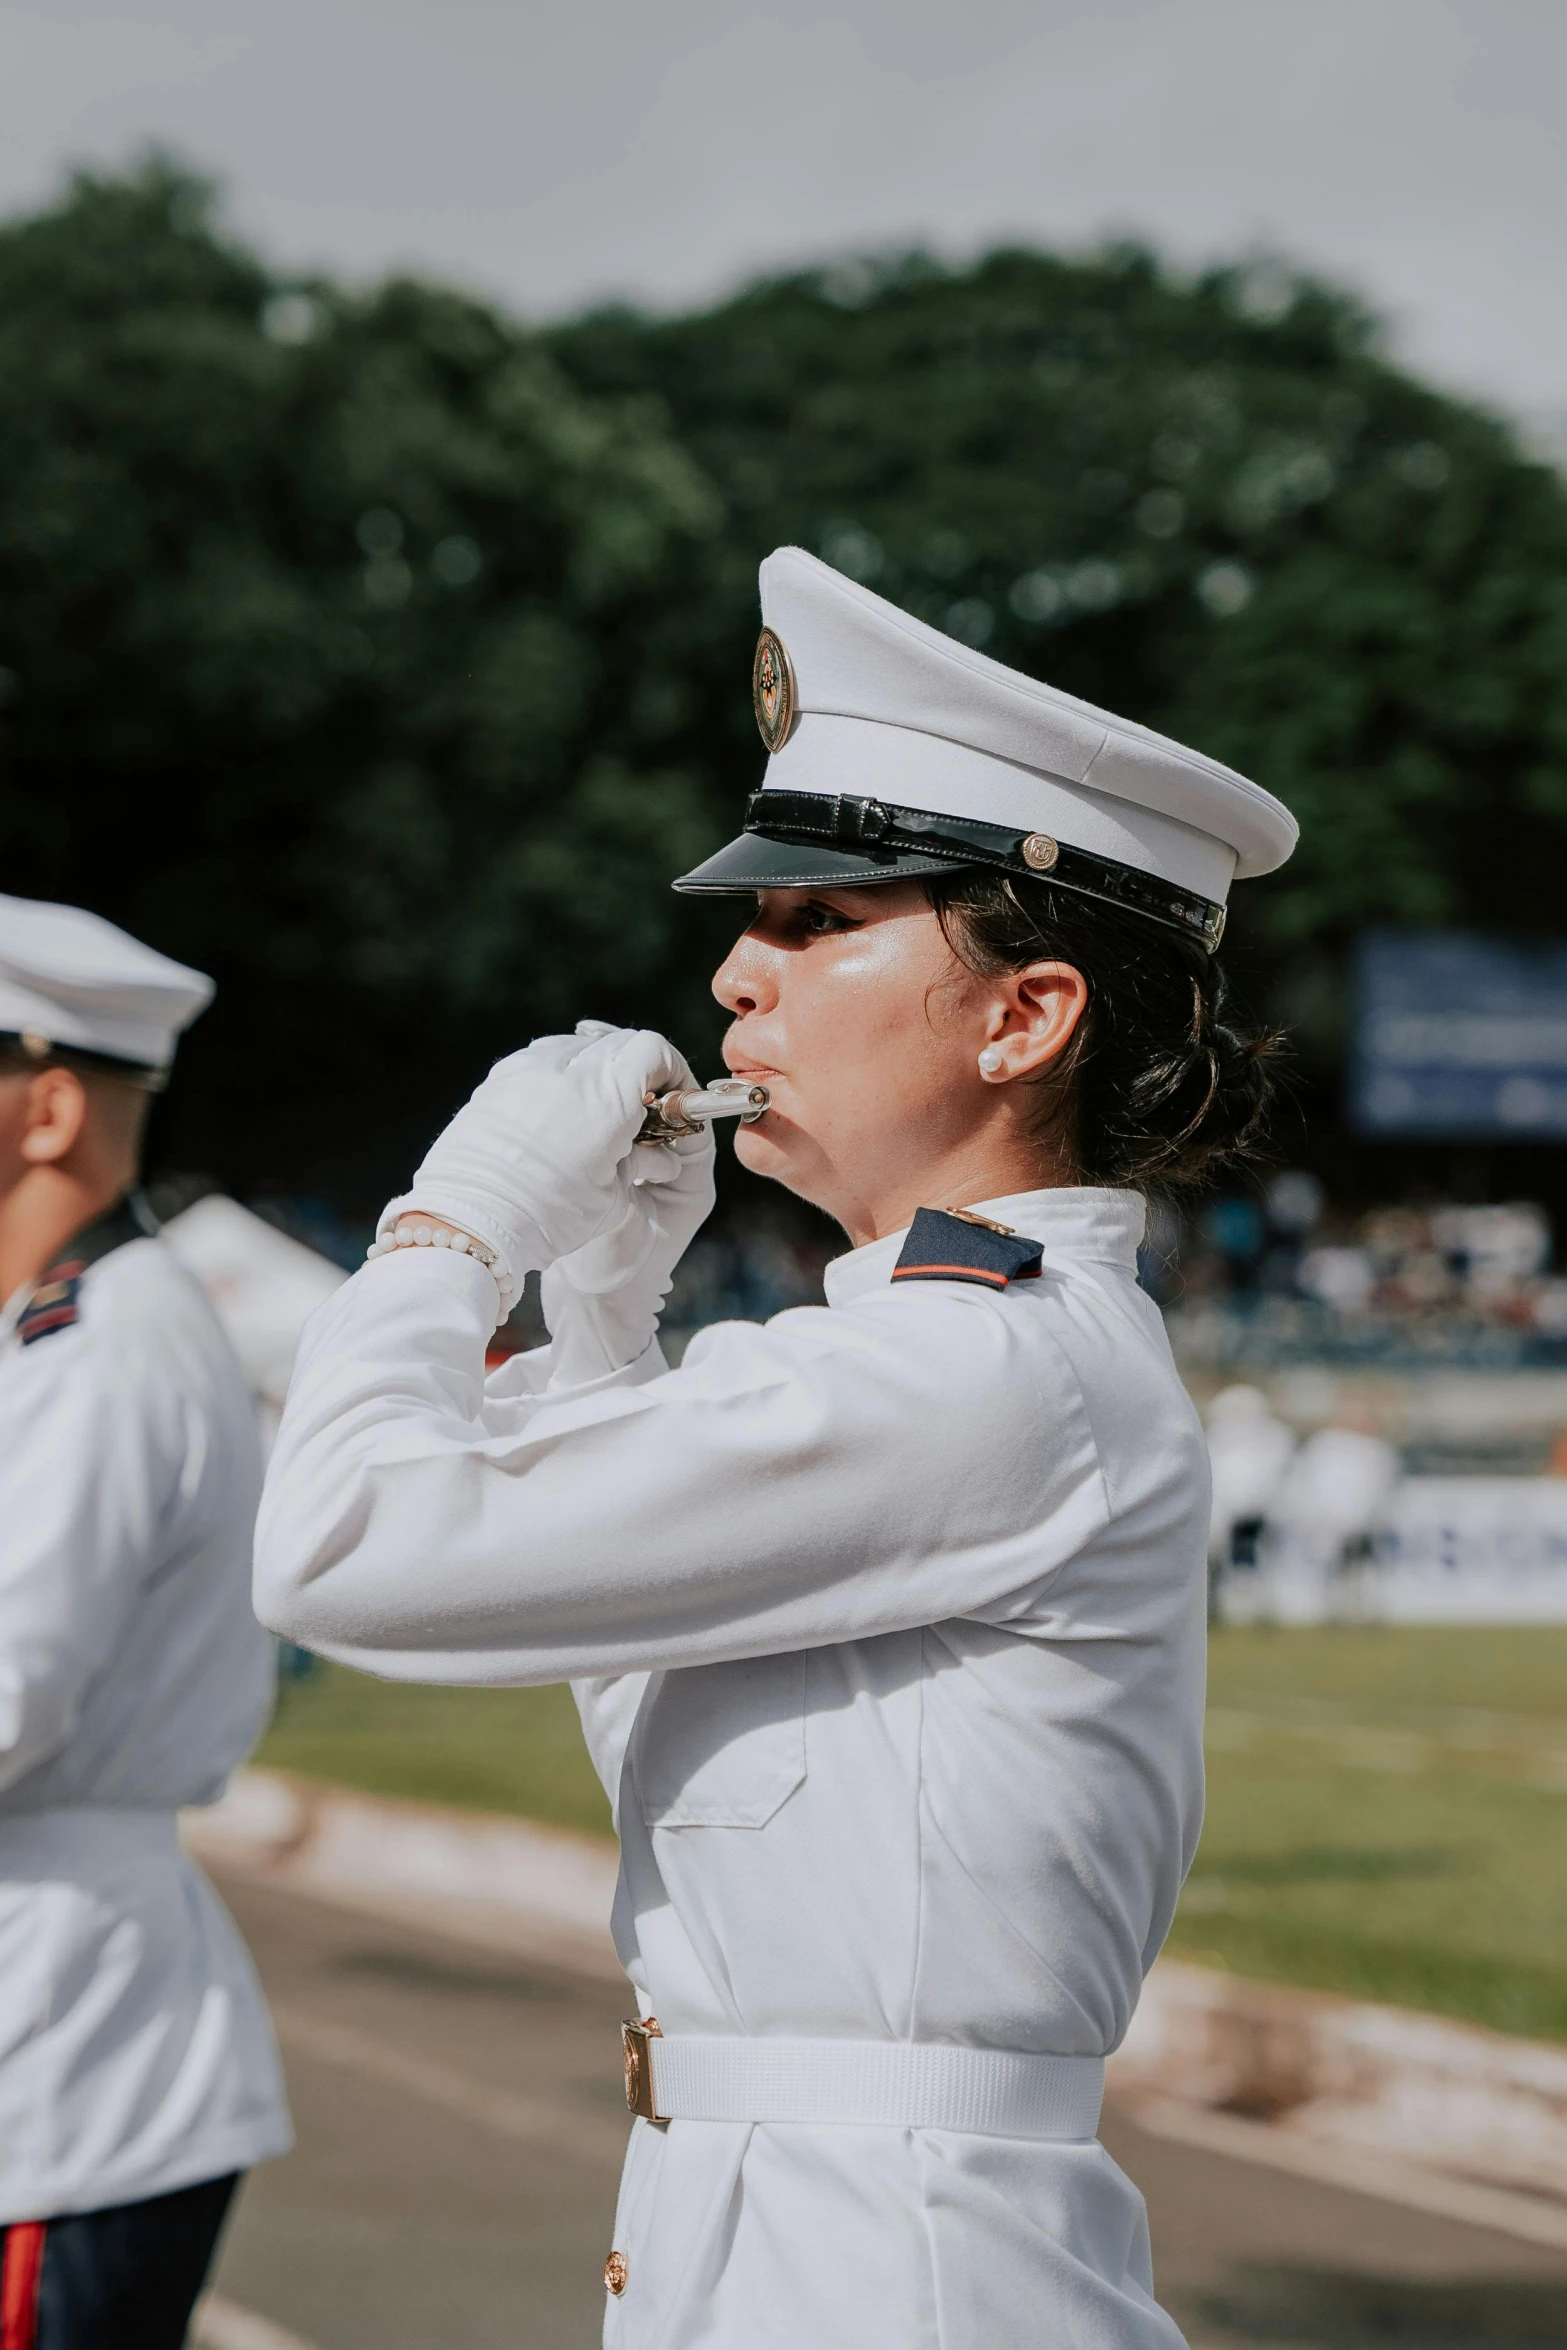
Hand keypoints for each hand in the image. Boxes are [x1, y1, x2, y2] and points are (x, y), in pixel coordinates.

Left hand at [379, 1023, 700, 1298]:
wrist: (469, 1223)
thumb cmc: (547, 1218)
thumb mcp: (611, 1198)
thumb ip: (640, 1160)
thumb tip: (659, 1152)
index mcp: (606, 1098)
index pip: (653, 1050)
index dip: (671, 1069)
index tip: (672, 1099)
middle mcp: (567, 1070)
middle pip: (619, 1043)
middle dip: (637, 1071)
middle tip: (639, 1111)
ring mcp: (528, 1068)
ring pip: (579, 1045)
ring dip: (597, 1069)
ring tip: (596, 1112)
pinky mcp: (498, 1077)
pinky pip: (542, 1057)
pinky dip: (561, 1075)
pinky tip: (559, 1112)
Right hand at [541, 1075, 715, 1380]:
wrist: (591, 1311)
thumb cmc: (615, 1273)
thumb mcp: (629, 1217)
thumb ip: (638, 1170)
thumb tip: (646, 1124)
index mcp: (691, 1178)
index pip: (690, 1112)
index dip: (669, 1079)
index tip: (639, 1056)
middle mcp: (674, 1168)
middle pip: (661, 1103)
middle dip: (634, 1071)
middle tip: (596, 1036)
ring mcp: (642, 1168)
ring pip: (634, 1110)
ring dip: (609, 1082)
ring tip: (577, 1047)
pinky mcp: (613, 1171)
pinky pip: (612, 1126)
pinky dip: (594, 1104)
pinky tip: (563, 1082)